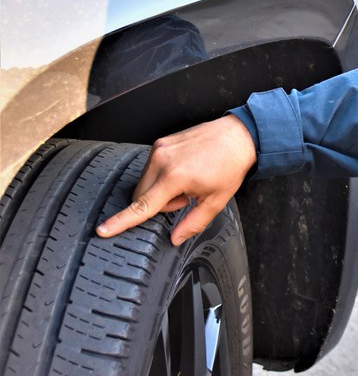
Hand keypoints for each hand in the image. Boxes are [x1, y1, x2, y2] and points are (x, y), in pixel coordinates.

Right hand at [97, 115, 256, 245]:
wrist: (236, 136)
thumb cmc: (229, 166)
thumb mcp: (216, 201)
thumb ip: (193, 223)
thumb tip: (175, 239)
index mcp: (175, 177)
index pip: (142, 206)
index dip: (121, 221)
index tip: (102, 230)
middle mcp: (162, 160)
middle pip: (141, 196)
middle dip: (160, 204)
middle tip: (186, 197)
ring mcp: (159, 148)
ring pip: (145, 183)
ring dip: (160, 189)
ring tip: (187, 181)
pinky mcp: (160, 142)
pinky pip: (151, 168)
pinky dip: (162, 176)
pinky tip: (184, 171)